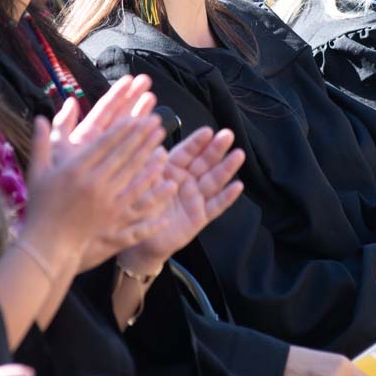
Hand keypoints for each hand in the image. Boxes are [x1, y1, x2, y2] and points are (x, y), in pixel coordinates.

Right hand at [22, 75, 174, 268]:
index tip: (138, 118)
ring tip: (163, 145)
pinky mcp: (114, 220)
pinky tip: (169, 186)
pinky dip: (154, 196)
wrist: (46, 245)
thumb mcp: (36, 172)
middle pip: (124, 155)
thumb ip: (41, 144)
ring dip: (151, 159)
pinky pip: (139, 205)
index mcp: (76, 169)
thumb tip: (38, 118)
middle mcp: (94, 183)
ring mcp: (107, 203)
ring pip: (135, 177)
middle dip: (142, 137)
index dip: (125, 129)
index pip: (106, 144)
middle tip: (157, 122)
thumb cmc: (40, 208)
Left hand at [118, 127, 245, 273]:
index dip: (197, 142)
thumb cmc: (136, 212)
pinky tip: (237, 186)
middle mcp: (185, 181)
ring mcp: (194, 198)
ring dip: (226, 168)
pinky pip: (216, 206)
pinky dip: (227, 197)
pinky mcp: (200, 217)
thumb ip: (149, 168)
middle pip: (203, 163)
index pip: (185, 153)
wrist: (139, 244)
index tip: (208, 131)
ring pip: (213, 180)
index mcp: (169, 170)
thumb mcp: (139, 187)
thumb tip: (157, 148)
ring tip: (238, 154)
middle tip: (228, 135)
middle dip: (216, 149)